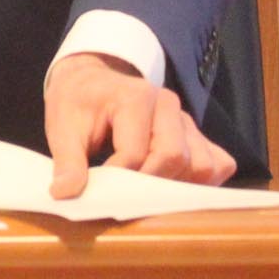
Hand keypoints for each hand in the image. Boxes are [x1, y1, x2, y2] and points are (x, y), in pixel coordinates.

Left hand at [45, 52, 234, 198]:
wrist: (90, 83)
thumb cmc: (76, 104)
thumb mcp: (61, 128)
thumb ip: (67, 162)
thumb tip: (63, 195)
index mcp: (134, 98)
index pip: (135, 153)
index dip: (117, 179)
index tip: (99, 189)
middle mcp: (167, 105)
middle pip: (173, 158)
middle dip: (147, 184)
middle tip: (122, 192)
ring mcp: (186, 119)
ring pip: (201, 165)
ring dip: (175, 185)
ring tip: (144, 189)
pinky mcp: (197, 134)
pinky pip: (217, 164)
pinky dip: (199, 181)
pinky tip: (169, 184)